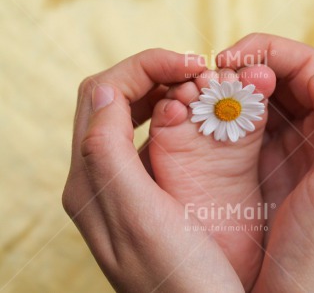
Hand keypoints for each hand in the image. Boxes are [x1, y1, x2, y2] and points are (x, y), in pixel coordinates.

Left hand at [62, 49, 244, 291]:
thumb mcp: (141, 216)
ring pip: (130, 116)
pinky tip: (197, 121)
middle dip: (154, 74)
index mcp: (90, 180)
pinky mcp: (145, 194)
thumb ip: (109, 153)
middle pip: (112, 100)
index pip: (103, 94)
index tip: (192, 64)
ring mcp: (121, 186)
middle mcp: (98, 180)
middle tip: (199, 72)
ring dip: (163, 93)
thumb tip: (107, 90)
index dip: (146, 67)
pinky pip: (148, 139)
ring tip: (201, 90)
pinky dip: (171, 117)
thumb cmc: (180, 277)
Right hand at [218, 34, 313, 291]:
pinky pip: (242, 124)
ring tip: (206, 90)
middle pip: (282, 77)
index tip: (234, 58)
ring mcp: (284, 149)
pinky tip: (206, 114)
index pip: (309, 68)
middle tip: (215, 72)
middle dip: (248, 65)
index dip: (272, 52)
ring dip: (233, 86)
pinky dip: (224, 111)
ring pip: (260, 98)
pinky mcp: (259, 166)